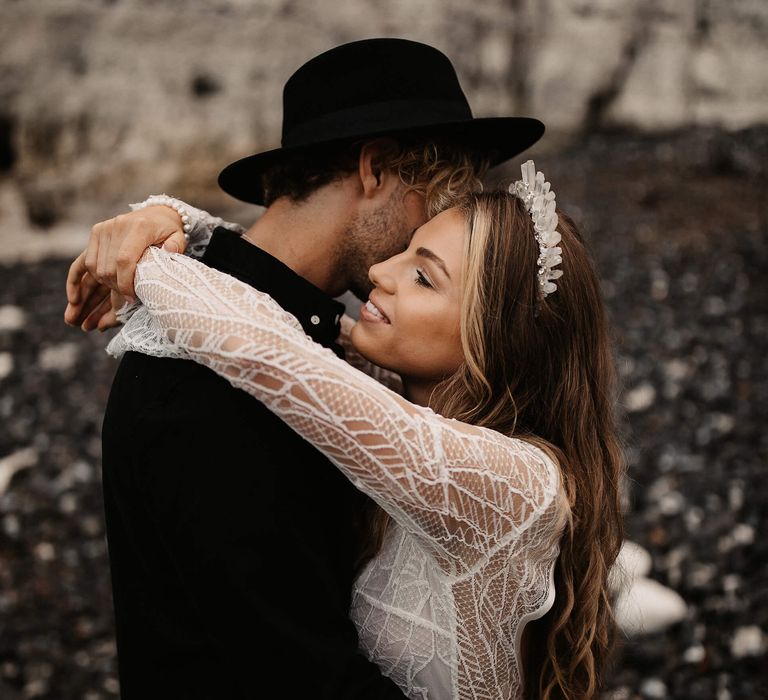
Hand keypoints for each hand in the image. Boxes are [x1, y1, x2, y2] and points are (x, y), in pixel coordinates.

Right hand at [64, 206, 186, 328]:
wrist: (157, 214)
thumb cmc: (169, 231)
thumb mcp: (178, 237)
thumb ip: (175, 246)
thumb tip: (169, 252)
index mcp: (138, 228)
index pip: (124, 260)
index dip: (125, 283)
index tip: (132, 299)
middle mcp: (117, 226)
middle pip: (107, 268)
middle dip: (113, 291)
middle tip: (121, 305)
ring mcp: (103, 230)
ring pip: (93, 268)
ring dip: (94, 291)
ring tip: (94, 310)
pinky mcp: (95, 234)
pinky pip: (82, 262)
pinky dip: (77, 281)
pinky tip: (74, 301)